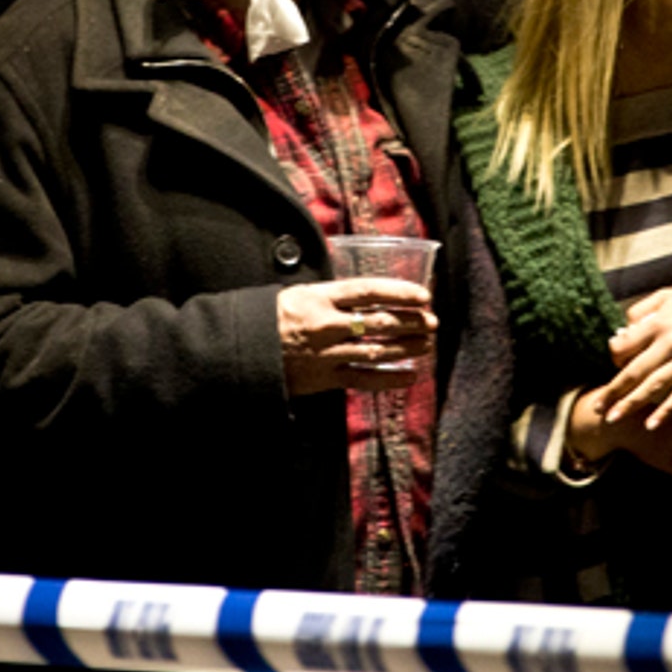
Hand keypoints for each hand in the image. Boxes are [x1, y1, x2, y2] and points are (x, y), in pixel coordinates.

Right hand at [277, 278, 434, 395]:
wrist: (241, 351)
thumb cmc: (269, 317)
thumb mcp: (299, 293)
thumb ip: (332, 295)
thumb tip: (367, 293)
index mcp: (319, 297)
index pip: (369, 291)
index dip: (400, 293)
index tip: (423, 295)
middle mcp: (326, 325)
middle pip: (380, 322)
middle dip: (411, 321)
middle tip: (431, 321)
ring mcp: (327, 354)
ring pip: (377, 351)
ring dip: (407, 348)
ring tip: (426, 344)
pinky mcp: (324, 379)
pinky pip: (364, 379)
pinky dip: (390, 379)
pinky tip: (410, 376)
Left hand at [603, 287, 671, 430]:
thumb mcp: (668, 295)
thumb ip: (640, 309)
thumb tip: (621, 332)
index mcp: (658, 322)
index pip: (625, 346)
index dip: (614, 358)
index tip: (614, 364)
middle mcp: (670, 343)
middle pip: (634, 371)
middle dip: (612, 391)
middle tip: (595, 408)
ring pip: (654, 387)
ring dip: (631, 405)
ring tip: (613, 419)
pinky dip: (666, 412)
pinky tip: (651, 424)